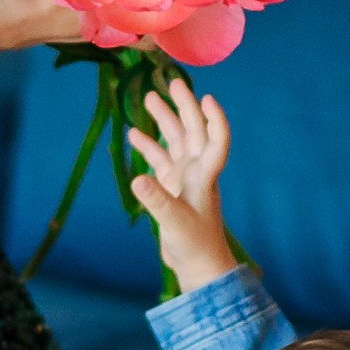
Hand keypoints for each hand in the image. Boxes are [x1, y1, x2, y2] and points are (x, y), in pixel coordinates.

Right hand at [127, 79, 236, 290]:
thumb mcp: (175, 223)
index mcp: (204, 176)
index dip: (215, 120)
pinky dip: (148, 147)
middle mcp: (196, 171)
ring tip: (148, 98)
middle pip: (193, 132)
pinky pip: (159, 160)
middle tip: (170, 82)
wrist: (198, 266)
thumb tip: (137, 179)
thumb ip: (157, 201)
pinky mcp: (170, 189)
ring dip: (164, 121)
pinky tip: (134, 134)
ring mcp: (183, 179)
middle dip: (183, 107)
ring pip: (175, 142)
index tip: (207, 98)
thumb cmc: (195, 245)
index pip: (216, 141)